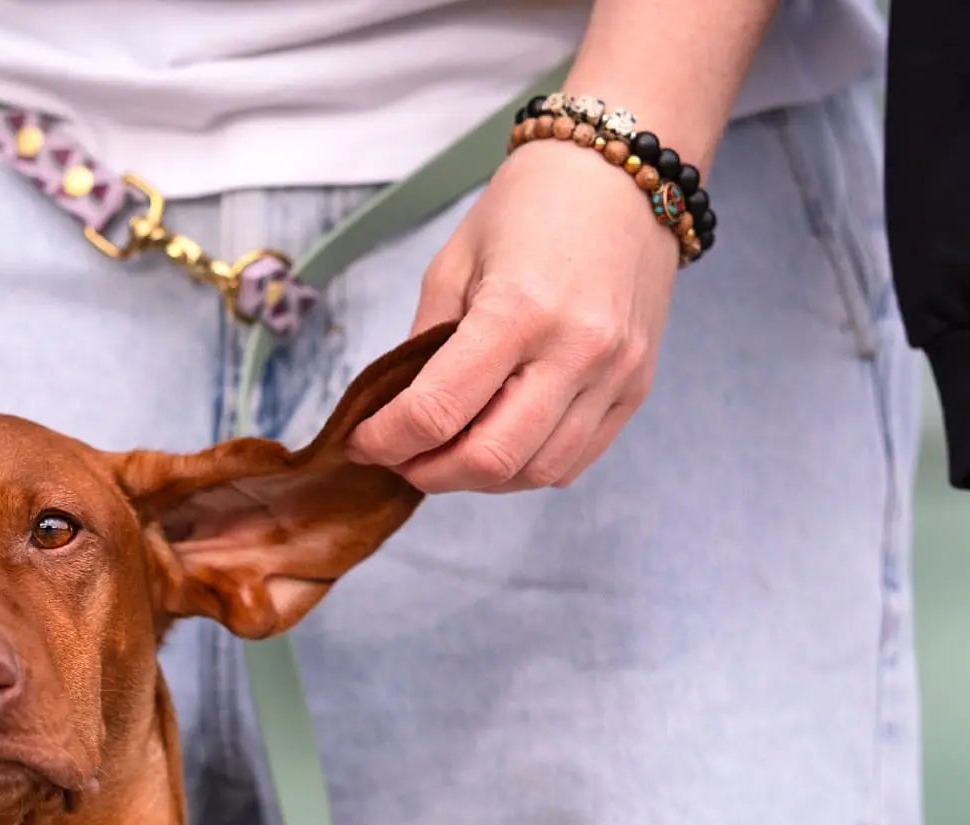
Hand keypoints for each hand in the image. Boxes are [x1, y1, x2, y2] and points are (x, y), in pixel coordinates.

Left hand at [350, 141, 679, 492]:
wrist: (626, 172)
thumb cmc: (533, 206)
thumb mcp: (453, 264)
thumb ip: (421, 347)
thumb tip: (393, 416)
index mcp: (519, 311)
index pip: (436, 412)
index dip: (385, 442)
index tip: (361, 442)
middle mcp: (575, 350)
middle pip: (487, 461)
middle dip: (428, 472)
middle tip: (402, 457)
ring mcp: (614, 374)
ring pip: (532, 473)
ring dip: (477, 479)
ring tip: (448, 451)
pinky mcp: (636, 388)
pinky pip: (572, 462)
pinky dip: (525, 470)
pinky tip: (499, 442)